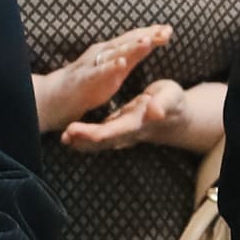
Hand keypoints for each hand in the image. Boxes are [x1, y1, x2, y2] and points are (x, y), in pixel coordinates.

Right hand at [34, 26, 174, 134]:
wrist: (54, 97)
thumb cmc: (85, 83)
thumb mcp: (112, 68)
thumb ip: (129, 57)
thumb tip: (148, 42)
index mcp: (110, 51)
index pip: (133, 39)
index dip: (151, 33)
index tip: (169, 29)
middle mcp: (102, 53)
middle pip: (128, 42)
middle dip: (147, 35)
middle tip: (166, 30)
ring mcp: (92, 65)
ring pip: (115, 53)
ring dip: (132, 46)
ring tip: (148, 40)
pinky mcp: (85, 79)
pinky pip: (98, 72)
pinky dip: (110, 66)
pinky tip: (122, 63)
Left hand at [60, 77, 227, 155]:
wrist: (176, 116)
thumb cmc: (174, 103)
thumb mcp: (171, 97)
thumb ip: (164, 104)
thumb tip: (156, 111)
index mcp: (137, 123)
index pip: (112, 131)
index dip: (93, 133)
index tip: (75, 130)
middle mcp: (127, 132)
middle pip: (101, 141)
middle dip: (82, 140)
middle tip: (64, 136)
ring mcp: (121, 132)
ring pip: (98, 142)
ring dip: (80, 142)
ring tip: (63, 138)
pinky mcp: (118, 128)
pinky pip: (99, 137)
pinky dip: (84, 139)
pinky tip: (70, 137)